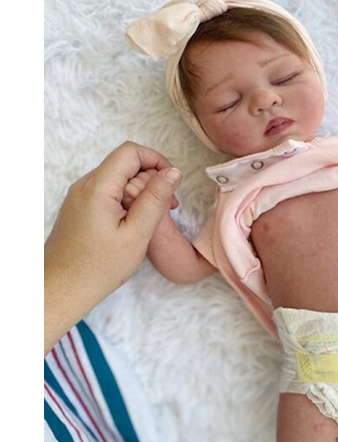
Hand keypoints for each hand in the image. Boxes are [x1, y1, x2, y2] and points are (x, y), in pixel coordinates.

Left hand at [44, 142, 182, 353]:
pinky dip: (126, 201)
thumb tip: (173, 172)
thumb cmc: (98, 267)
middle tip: (169, 208)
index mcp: (97, 188)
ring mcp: (80, 196)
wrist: (61, 289)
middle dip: (151, 180)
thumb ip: (155, 199)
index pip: (130, 152)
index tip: (172, 183)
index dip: (156, 161)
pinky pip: (108, 192)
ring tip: (153, 219)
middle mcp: (84, 186)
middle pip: (125, 164)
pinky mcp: (80, 207)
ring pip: (117, 178)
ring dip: (141, 192)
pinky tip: (135, 224)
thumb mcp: (137, 233)